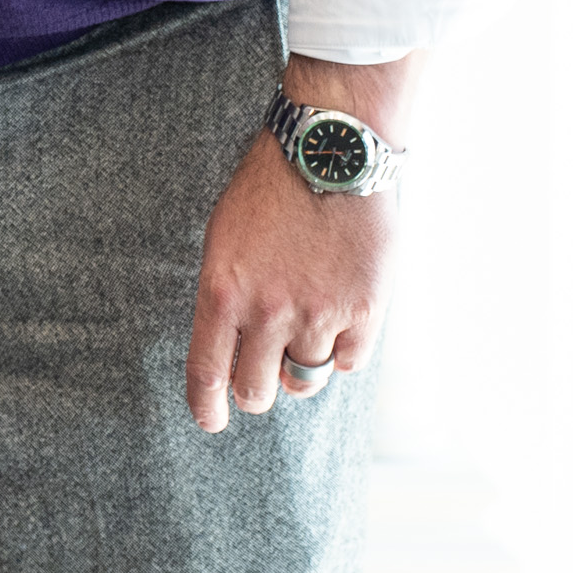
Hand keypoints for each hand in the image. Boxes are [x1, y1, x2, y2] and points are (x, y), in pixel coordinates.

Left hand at [184, 53, 411, 431]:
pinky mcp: (365, 310)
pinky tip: (340, 319)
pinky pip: (349, 361)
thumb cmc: (270, 187)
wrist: (331, 150)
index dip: (207, 408)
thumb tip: (230, 348)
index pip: (207, 373)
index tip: (211, 422)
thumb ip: (226, 295)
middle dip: (255, 391)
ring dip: (300, 369)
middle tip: (261, 375)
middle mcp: (268, 311)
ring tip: (304, 337)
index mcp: (222, 291)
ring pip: (305, 380)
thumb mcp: (224, 238)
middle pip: (256, 391)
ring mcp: (319, 313)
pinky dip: (343, 349)